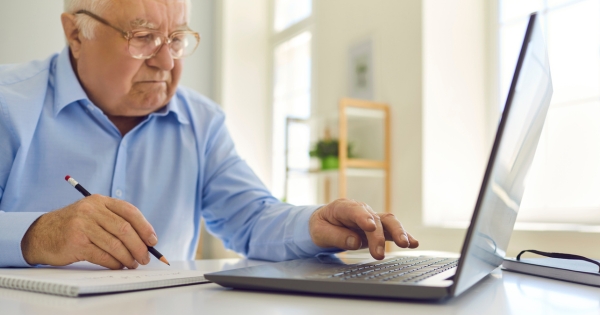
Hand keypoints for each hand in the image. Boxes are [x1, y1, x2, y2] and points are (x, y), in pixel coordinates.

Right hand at [21, 194, 157, 269]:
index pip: (129, 211)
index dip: (145, 227)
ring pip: (115, 244)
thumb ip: (115, 221)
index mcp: (100, 201)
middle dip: (139, 246)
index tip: (152, 241)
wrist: (41, 234)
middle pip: (125, 229)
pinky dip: (114, 263)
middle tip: (145, 258)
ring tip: (133, 264)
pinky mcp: (76, 242)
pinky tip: (119, 266)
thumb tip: (144, 240)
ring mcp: (82, 225)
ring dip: (128, 257)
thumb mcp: (93, 214)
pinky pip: (102, 255)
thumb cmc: (74, 226)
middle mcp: (91, 210)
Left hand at [309, 199, 418, 259]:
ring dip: (398, 232)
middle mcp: (361, 210)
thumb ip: (336, 236)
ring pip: (388, 221)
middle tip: (379, 253)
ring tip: (406, 244)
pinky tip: (414, 243)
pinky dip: (404, 235)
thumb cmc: (322, 226)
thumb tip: (355, 242)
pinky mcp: (379, 227)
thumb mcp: (320, 232)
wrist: (325, 222)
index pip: (354, 210)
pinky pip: (393, 230)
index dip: (363, 218)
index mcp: (343, 207)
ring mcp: (372, 217)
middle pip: (375, 219)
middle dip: (379, 236)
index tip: (370, 227)